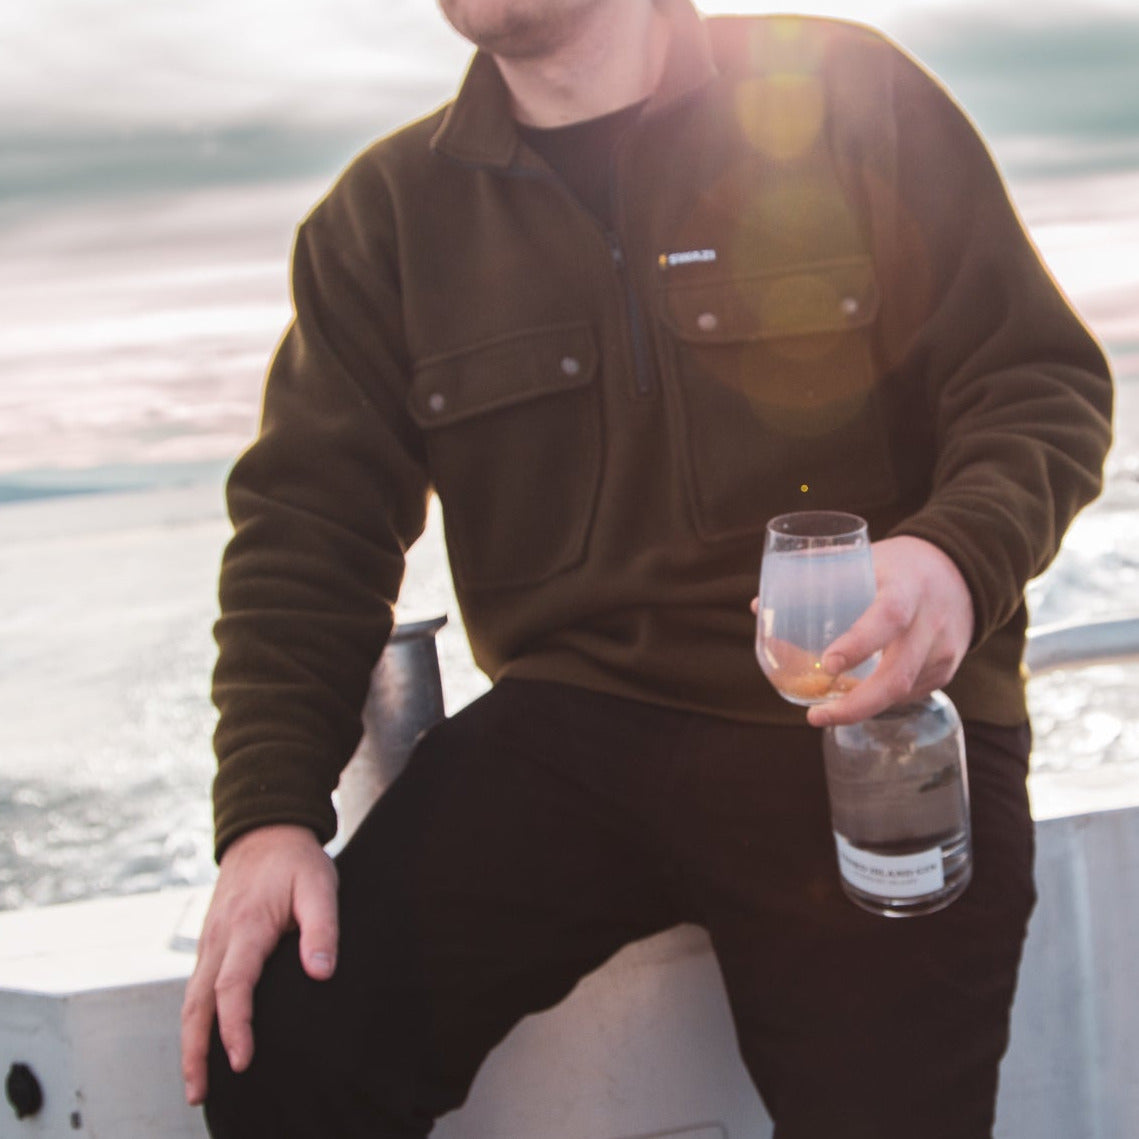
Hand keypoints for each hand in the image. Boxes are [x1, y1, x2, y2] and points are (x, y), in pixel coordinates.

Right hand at [180, 824, 338, 1105]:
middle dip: (195, 1052)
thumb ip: (322, 928)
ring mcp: (209, 941)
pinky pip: (195, 987)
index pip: (233, 987)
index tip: (242, 1061)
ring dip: (190, 1041)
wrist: (264, 830)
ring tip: (196, 1083)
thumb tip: (321, 974)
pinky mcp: (210, 942)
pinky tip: (201, 1041)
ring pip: (190, 999)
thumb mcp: (319, 884)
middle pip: (197, 1004)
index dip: (235, 1027)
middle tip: (198, 1094)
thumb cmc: (296, 860)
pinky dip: (194, 1019)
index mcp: (246, 927)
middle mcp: (219, 938)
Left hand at [805, 535, 973, 727]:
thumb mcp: (864, 558)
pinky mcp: (946, 669)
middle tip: (816, 716)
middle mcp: (930, 622)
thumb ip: (814, 578)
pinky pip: (909, 694)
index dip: (859, 643)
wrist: (962, 569)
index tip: (826, 664)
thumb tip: (757, 607)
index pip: (889, 617)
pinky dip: (879, 701)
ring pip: (902, 692)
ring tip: (825, 713)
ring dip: (862, 708)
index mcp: (907, 587)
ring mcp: (942, 650)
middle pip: (898, 675)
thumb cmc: (898, 565)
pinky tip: (855, 700)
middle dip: (856, 705)